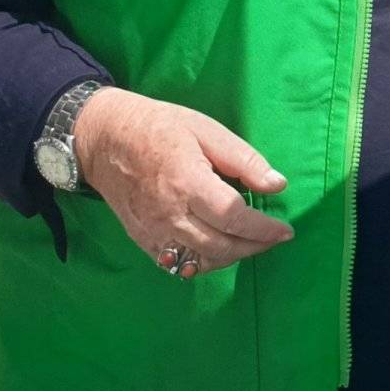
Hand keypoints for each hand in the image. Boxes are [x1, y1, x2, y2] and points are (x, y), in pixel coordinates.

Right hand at [70, 88, 291, 277]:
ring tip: (251, 243)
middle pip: (219, 246)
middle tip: (274, 238)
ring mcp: (152, 231)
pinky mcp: (141, 239)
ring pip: (199, 261)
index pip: (233, 217)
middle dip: (253, 247)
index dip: (263, 229)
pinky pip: (175, 263)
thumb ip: (244, 160)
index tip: (285, 230)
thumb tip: (277, 185)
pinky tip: (218, 249)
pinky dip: (201, 262)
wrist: (103, 139)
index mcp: (187, 182)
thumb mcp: (206, 130)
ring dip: (230, 257)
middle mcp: (168, 214)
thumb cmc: (159, 127)